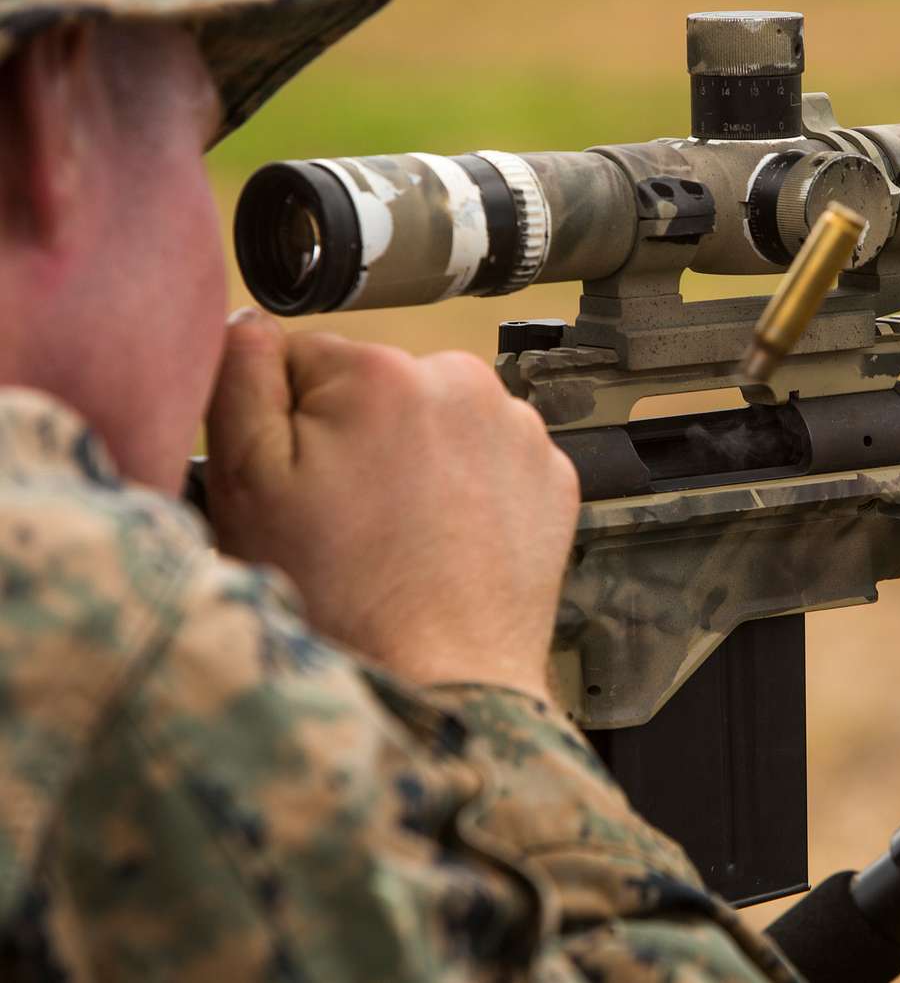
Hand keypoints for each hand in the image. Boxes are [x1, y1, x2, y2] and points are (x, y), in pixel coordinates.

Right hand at [204, 309, 578, 698]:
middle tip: (347, 519)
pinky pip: (491, 463)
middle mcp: (466, 384)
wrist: (443, 682)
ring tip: (399, 538)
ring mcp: (520, 432)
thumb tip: (251, 323)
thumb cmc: (343, 599)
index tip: (297, 483)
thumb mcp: (245, 484)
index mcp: (384, 372)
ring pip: (438, 425)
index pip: (304, 363)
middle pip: (378, 390)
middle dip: (356, 440)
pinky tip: (446, 542)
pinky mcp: (554, 478)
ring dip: (415, 463)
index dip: (285, 427)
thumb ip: (240, 379)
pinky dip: (469, 492)